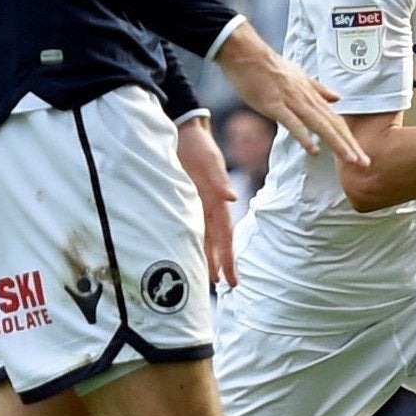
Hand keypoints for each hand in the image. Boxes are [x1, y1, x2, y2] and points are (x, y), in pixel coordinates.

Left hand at [176, 116, 238, 288]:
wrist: (182, 129)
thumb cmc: (197, 143)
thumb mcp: (209, 159)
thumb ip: (219, 179)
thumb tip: (232, 199)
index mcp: (217, 200)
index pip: (225, 235)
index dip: (228, 258)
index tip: (232, 279)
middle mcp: (209, 204)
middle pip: (217, 240)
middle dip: (221, 263)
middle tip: (225, 286)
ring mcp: (197, 202)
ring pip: (203, 236)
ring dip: (208, 256)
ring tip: (210, 277)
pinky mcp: (184, 197)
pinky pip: (190, 224)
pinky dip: (193, 240)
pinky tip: (190, 250)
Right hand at [215, 26, 368, 167]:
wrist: (248, 53)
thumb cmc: (270, 66)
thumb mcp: (300, 76)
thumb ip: (319, 89)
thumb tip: (337, 98)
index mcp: (312, 95)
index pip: (336, 121)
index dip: (350, 139)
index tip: (361, 156)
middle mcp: (307, 99)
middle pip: (333, 126)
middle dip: (350, 146)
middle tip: (365, 164)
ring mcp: (292, 102)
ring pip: (320, 125)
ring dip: (336, 144)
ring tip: (350, 160)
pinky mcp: (275, 105)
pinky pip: (293, 123)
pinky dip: (304, 137)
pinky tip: (313, 151)